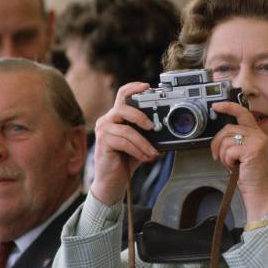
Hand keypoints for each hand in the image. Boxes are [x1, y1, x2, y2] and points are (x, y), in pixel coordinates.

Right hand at [91, 82, 158, 205]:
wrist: (113, 181)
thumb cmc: (125, 160)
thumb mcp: (140, 143)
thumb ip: (147, 133)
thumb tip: (165, 129)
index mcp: (116, 117)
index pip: (122, 95)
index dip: (134, 87)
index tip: (147, 85)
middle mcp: (107, 120)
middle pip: (123, 108)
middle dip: (140, 116)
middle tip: (153, 127)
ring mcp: (103, 130)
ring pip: (126, 130)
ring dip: (143, 143)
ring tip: (152, 152)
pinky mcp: (102, 142)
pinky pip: (123, 142)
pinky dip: (137, 150)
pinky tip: (146, 157)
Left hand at [210, 102, 267, 221]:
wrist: (257, 191)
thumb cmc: (248, 174)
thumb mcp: (241, 152)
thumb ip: (235, 139)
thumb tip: (220, 135)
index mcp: (257, 134)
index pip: (243, 113)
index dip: (228, 107)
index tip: (216, 106)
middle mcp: (258, 135)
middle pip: (228, 129)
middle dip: (217, 143)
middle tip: (218, 156)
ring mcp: (256, 142)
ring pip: (226, 140)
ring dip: (223, 155)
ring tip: (231, 163)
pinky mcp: (252, 150)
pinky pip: (228, 150)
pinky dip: (227, 161)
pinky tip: (234, 167)